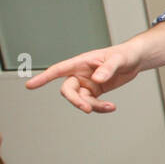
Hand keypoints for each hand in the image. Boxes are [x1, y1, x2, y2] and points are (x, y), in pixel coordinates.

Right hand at [24, 43, 141, 112]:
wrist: (135, 60)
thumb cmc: (124, 55)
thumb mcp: (117, 60)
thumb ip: (107, 69)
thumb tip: (97, 79)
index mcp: (81, 62)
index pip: (58, 70)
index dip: (43, 77)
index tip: (29, 86)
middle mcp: (80, 74)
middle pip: (68, 90)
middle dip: (75, 100)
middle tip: (86, 108)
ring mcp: (87, 84)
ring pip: (81, 99)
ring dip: (92, 106)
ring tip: (109, 107)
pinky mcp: (95, 91)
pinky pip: (92, 103)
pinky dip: (99, 108)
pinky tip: (111, 107)